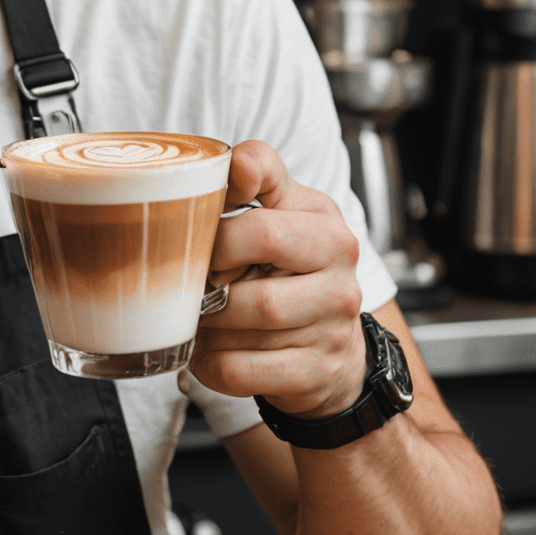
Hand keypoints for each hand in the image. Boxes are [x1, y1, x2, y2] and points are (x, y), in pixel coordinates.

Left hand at [188, 140, 364, 420]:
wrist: (335, 348)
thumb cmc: (295, 270)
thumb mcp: (285, 211)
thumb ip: (257, 176)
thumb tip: (236, 162)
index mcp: (326, 229)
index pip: (263, 222)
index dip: (219, 237)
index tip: (202, 241)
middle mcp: (339, 278)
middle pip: (256, 280)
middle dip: (212, 285)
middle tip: (196, 286)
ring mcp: (332, 328)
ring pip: (243, 328)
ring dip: (207, 326)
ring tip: (201, 317)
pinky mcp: (316, 372)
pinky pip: (240, 369)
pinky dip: (211, 363)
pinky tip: (210, 350)